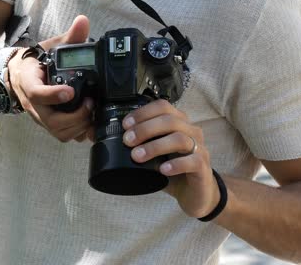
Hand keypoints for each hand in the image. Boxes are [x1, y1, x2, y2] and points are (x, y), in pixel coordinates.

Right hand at [7, 15, 94, 141]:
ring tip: (92, 110)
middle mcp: (33, 104)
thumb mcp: (49, 47)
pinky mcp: (50, 124)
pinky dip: (80, 132)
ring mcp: (41, 117)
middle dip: (75, 116)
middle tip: (91, 103)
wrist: (18, 77)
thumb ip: (68, 37)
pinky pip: (64, 135)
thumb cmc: (36, 63)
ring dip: (79, 125)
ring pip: (59, 132)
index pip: (36, 93)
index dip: (53, 95)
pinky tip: (91, 121)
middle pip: (51, 121)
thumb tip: (83, 21)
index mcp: (29, 82)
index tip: (70, 92)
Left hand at [121, 100, 220, 218]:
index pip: (162, 106)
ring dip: (155, 146)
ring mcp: (199, 148)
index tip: (125, 124)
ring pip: (179, 138)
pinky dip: (176, 164)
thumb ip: (133, 145)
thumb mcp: (151, 156)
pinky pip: (192, 160)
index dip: (143, 113)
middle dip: (145, 128)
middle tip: (128, 141)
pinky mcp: (203, 167)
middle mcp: (190, 131)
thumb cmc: (171, 171)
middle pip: (170, 120)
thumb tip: (97, 135)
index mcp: (178, 122)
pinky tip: (163, 170)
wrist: (196, 194)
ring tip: (138, 156)